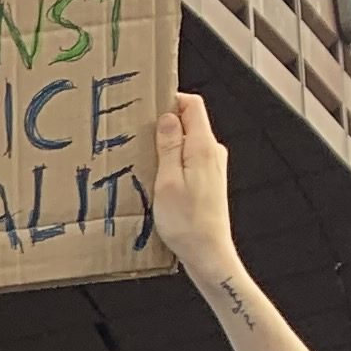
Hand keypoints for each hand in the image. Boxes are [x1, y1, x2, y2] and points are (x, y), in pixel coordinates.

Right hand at [151, 91, 235, 275]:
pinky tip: (156, 178)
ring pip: (186, 142)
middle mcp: (213, 152)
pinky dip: (171, 161)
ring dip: (165, 146)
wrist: (208, 251)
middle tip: (137, 135)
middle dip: (164, 124)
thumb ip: (168, 146)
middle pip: (189, 122)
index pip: (192, 105)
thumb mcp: (168, 181)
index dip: (171, 99)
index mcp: (203, 147)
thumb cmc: (186, 222)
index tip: (148, 104)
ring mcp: (212, 165)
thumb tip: (168, 117)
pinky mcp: (209, 179)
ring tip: (144, 160)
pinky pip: (188, 159)